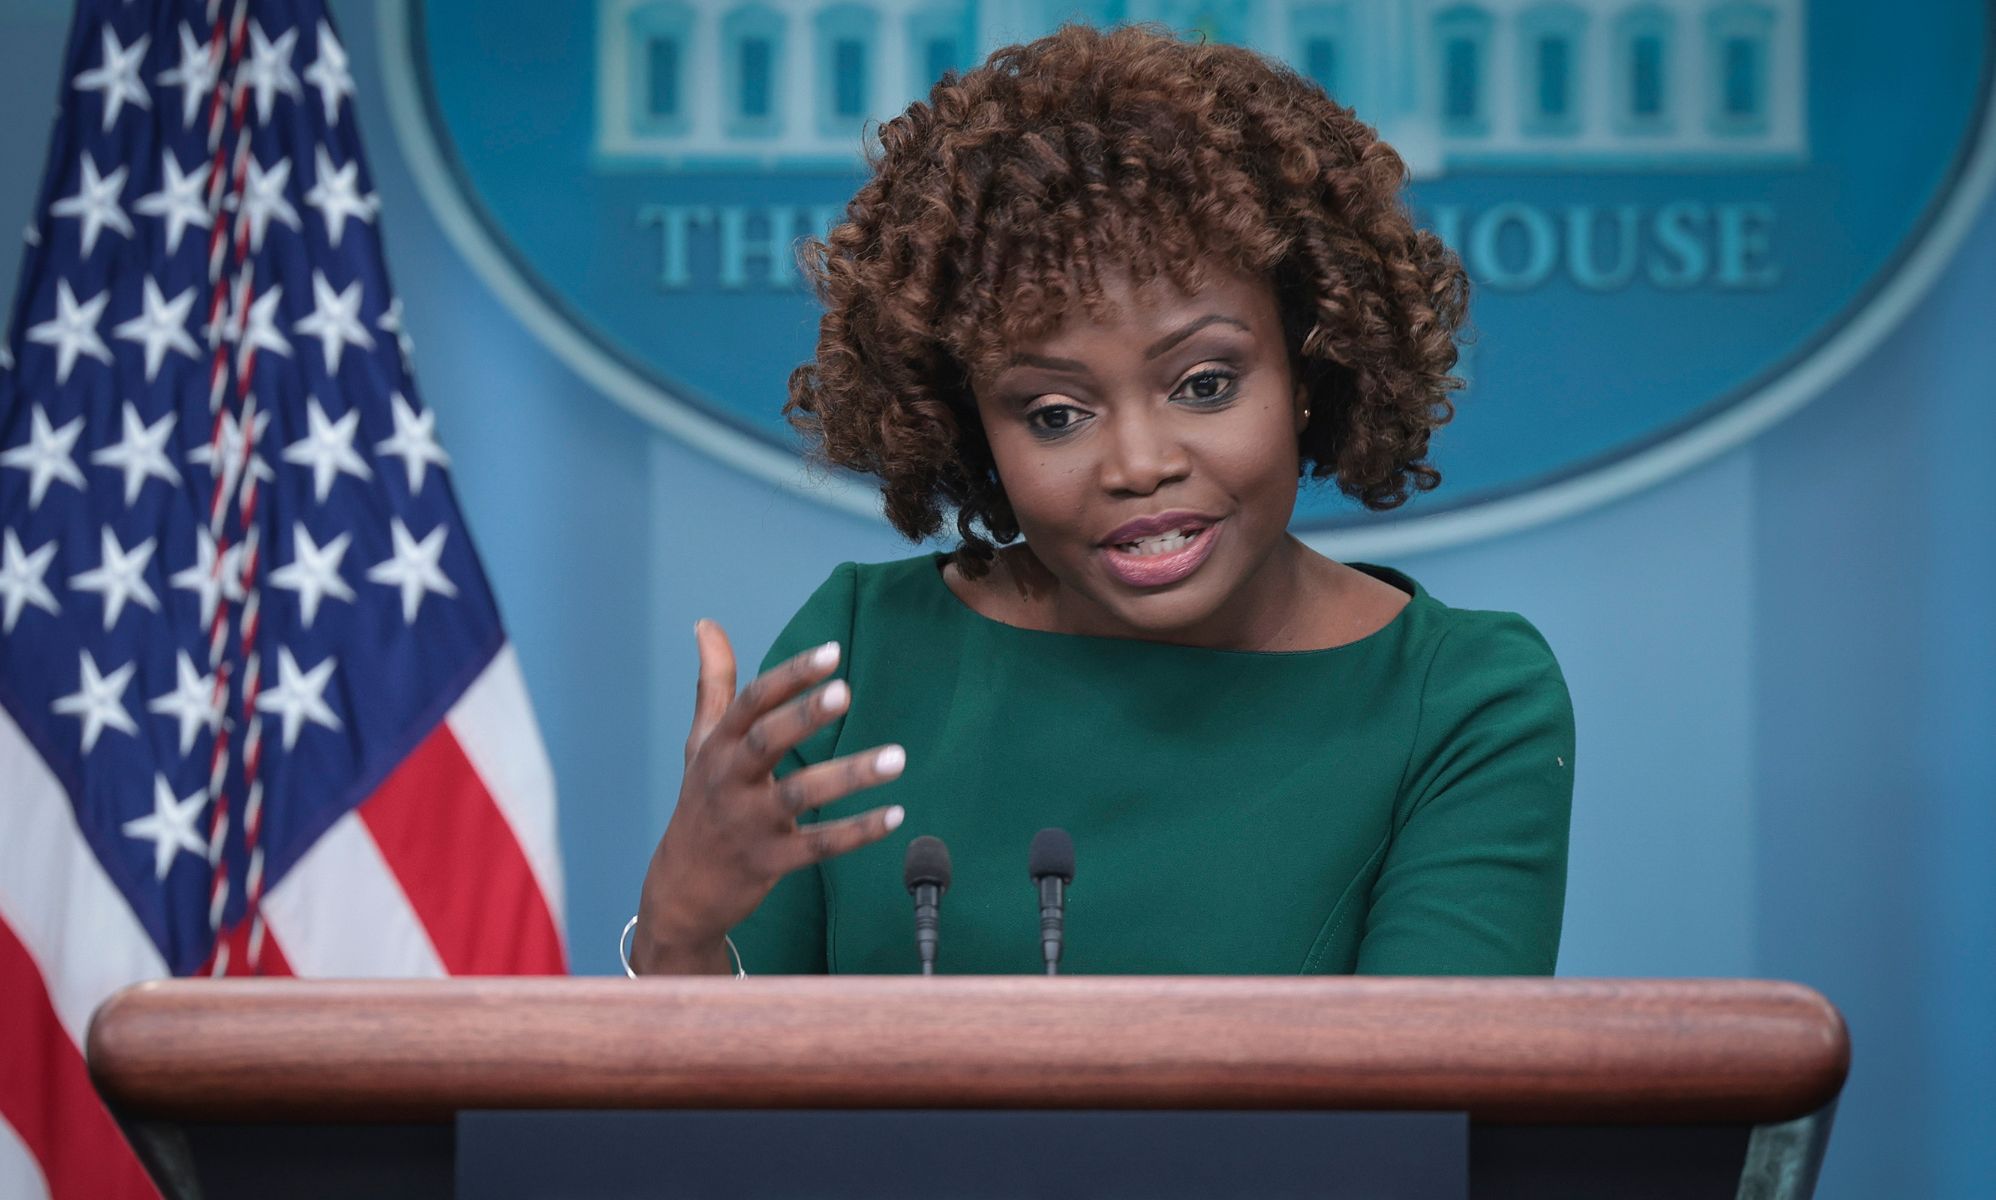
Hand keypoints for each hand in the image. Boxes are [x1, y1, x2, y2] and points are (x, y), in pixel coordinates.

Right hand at [632, 619, 906, 973]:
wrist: (681, 888)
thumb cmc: (701, 801)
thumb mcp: (701, 742)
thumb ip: (714, 683)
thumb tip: (706, 623)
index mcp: (718, 746)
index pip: (752, 703)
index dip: (791, 676)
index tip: (833, 651)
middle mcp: (730, 781)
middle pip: (766, 742)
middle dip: (804, 716)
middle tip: (846, 692)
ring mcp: (750, 823)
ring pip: (800, 795)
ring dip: (849, 775)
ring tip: (897, 758)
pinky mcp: (771, 861)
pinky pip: (819, 846)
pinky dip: (858, 831)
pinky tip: (896, 814)